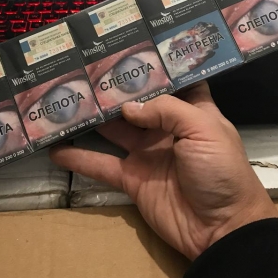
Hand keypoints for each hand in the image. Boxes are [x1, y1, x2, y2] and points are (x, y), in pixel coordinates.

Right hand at [49, 82, 277, 259]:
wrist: (221, 228)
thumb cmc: (221, 171)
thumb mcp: (203, 129)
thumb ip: (165, 110)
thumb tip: (127, 107)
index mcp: (192, 111)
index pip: (172, 81)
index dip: (153, 67)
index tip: (127, 49)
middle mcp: (167, 128)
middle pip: (135, 103)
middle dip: (113, 89)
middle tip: (82, 71)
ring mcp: (147, 154)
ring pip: (113, 130)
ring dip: (91, 119)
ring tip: (63, 102)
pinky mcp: (132, 180)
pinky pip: (101, 166)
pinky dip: (78, 159)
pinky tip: (55, 149)